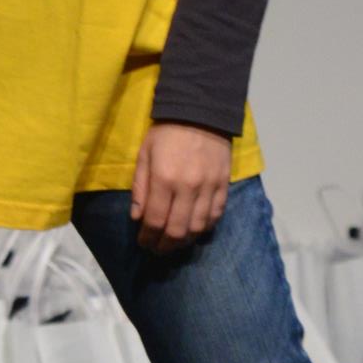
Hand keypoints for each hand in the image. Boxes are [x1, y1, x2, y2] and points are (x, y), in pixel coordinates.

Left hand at [129, 121, 232, 257]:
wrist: (201, 112)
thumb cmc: (166, 133)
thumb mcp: (144, 155)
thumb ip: (140, 188)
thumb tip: (137, 218)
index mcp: (164, 179)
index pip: (155, 220)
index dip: (148, 237)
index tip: (143, 242)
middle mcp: (188, 187)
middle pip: (177, 230)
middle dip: (165, 245)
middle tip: (157, 249)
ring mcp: (209, 187)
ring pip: (199, 227)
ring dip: (185, 241)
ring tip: (174, 243)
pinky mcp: (224, 185)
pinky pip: (217, 215)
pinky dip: (206, 228)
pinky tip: (196, 230)